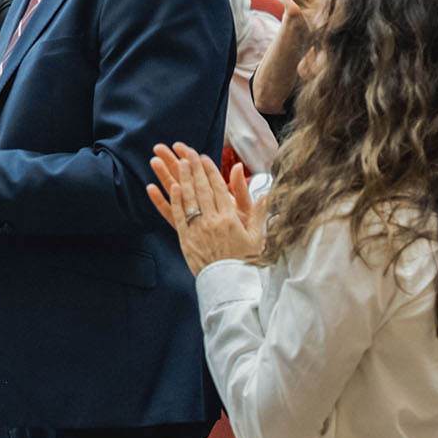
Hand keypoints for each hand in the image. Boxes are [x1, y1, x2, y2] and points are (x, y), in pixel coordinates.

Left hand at [145, 144, 263, 276]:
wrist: (230, 286)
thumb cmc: (246, 261)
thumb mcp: (257, 236)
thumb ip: (260, 211)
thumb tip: (267, 192)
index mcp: (230, 218)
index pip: (218, 188)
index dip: (210, 171)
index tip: (203, 157)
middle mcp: (212, 221)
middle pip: (201, 188)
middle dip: (194, 168)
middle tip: (186, 151)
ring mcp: (197, 230)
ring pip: (188, 198)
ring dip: (181, 178)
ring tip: (176, 162)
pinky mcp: (185, 240)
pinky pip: (177, 216)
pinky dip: (172, 200)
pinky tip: (170, 187)